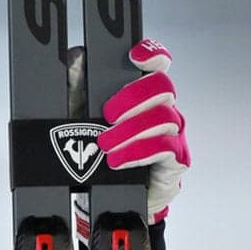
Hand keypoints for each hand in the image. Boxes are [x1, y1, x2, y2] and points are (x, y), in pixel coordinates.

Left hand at [97, 39, 190, 223]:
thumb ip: (79, 88)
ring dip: (131, 130)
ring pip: (164, 117)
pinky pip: (165, 148)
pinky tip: (119, 160)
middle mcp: (163, 110)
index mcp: (144, 96)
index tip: (136, 56)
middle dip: (133, 98)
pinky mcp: (175, 160)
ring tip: (106, 145)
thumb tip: (75, 58)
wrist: (114, 194)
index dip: (153, 55)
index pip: (158, 66)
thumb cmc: (104, 153)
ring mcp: (172, 134)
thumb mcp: (83, 120)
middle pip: (163, 87)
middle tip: (108, 115)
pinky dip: (138, 153)